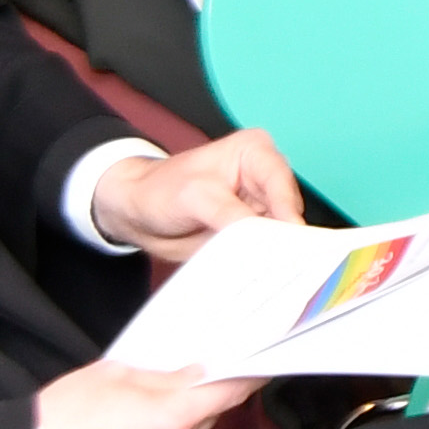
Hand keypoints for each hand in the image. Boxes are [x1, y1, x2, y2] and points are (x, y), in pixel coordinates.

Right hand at [31, 360, 263, 428]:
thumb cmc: (67, 411)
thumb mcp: (117, 373)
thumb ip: (166, 373)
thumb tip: (199, 370)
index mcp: (172, 416)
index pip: (232, 392)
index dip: (251, 371)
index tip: (263, 354)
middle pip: (217, 410)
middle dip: (219, 385)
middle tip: (216, 358)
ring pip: (198, 428)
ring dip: (195, 406)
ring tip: (177, 382)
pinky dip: (177, 426)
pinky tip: (157, 410)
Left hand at [83, 127, 303, 257]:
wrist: (136, 211)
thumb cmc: (161, 189)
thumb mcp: (196, 197)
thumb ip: (232, 217)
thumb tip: (265, 241)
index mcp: (257, 153)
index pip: (284, 187)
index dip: (288, 219)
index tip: (291, 248)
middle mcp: (265, 180)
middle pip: (289, 214)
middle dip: (284, 241)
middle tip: (279, 266)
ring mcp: (260, 209)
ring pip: (282, 237)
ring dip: (274, 256)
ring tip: (266, 274)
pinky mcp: (252, 234)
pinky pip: (266, 252)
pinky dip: (261, 265)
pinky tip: (254, 275)